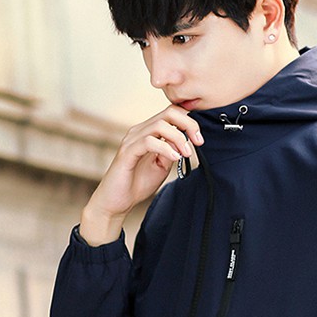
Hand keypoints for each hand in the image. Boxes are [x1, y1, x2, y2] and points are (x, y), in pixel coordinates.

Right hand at [79, 105, 203, 244]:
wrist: (116, 203)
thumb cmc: (137, 184)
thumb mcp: (162, 166)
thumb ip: (171, 151)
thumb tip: (184, 141)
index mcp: (148, 132)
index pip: (172, 114)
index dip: (189, 122)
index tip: (199, 139)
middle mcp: (139, 131)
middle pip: (169, 113)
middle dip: (189, 125)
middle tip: (199, 141)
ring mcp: (131, 140)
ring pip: (160, 125)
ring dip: (178, 137)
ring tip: (186, 154)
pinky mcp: (127, 152)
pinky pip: (148, 142)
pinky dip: (165, 148)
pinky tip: (175, 158)